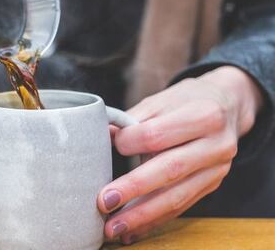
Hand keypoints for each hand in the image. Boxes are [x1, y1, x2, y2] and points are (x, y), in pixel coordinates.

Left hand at [98, 66, 262, 243]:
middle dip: (133, 189)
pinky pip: (181, 207)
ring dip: (142, 215)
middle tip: (104, 202)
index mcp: (204, 115)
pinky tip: (132, 230)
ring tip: (113, 227)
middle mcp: (216, 145)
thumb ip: (132, 119)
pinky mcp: (212, 186)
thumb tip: (103, 136)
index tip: (111, 144)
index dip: (128, 142)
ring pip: (177, 196)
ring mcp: (217, 169)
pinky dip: (154, 220)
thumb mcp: (161, 100)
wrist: (226, 106)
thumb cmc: (185, 101)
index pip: (157, 135)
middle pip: (169, 170)